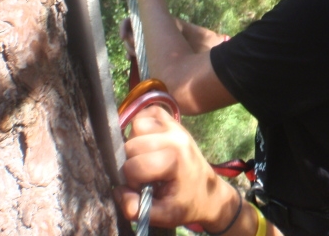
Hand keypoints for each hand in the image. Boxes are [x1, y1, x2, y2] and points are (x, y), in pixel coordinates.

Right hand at [115, 106, 233, 229]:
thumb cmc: (186, 203)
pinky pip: (147, 112)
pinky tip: (148, 143)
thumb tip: (119, 192)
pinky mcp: (174, 119)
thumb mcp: (163, 216)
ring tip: (147, 159)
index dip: (132, 182)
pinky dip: (142, 126)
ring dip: (135, 143)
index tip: (144, 189)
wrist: (209, 193)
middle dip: (131, 163)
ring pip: (136, 125)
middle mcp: (175, 137)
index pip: (133, 166)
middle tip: (145, 176)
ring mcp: (175, 125)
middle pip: (131, 144)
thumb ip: (137, 209)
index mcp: (174, 160)